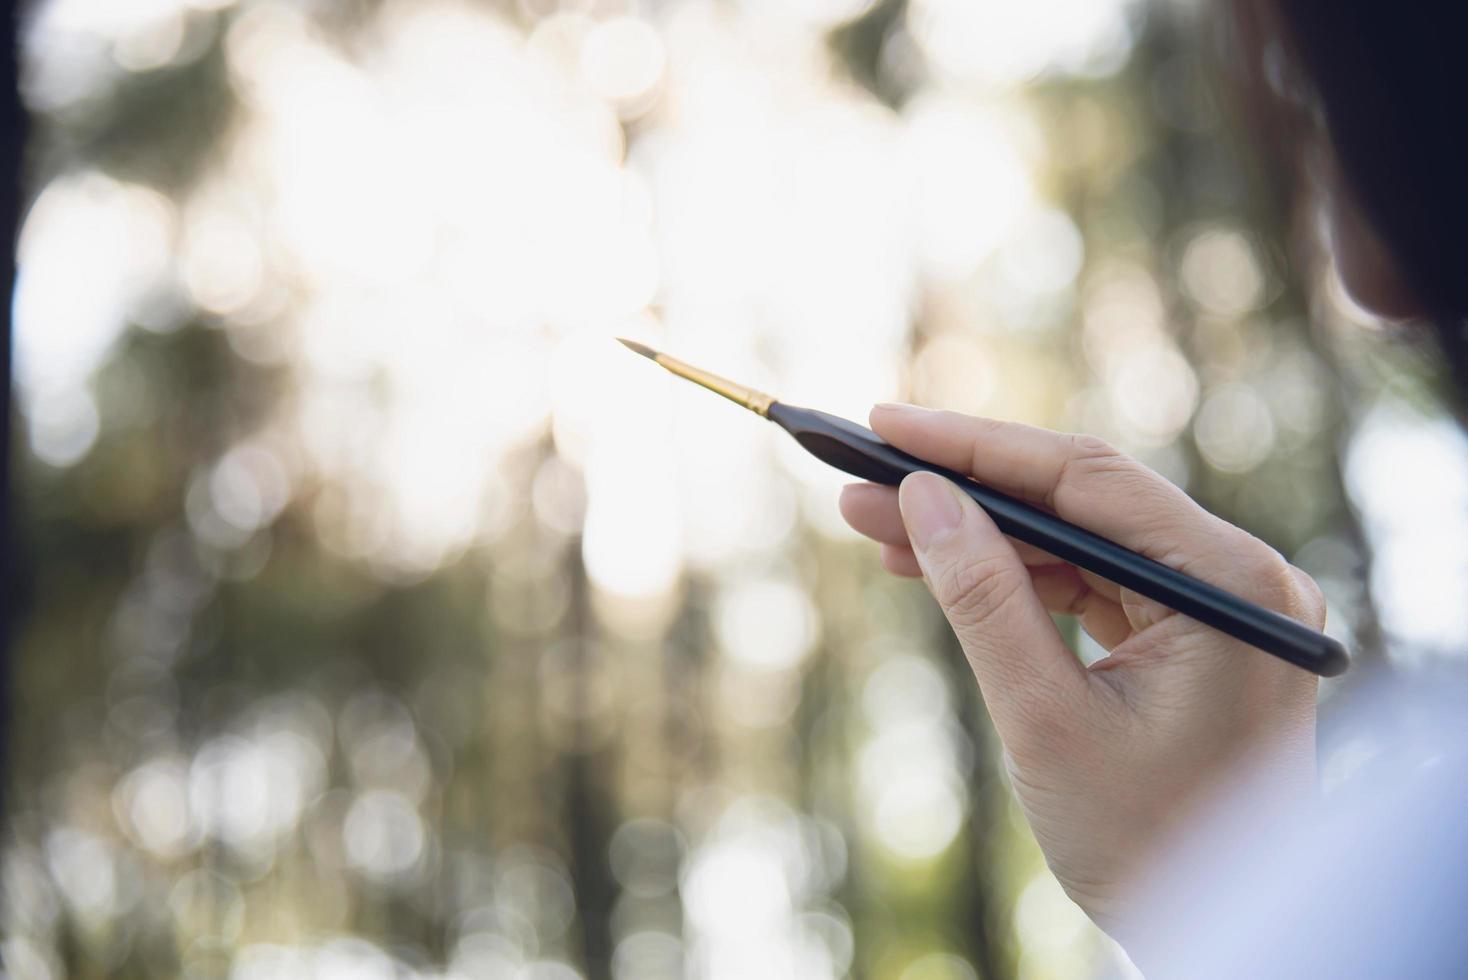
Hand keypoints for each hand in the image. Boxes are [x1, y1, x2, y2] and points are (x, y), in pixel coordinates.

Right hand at [839, 404, 1323, 937]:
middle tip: (864, 489)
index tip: (887, 428)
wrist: (1220, 933)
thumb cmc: (1147, 843)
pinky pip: (1097, 580)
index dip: (976, 446)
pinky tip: (945, 570)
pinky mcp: (1198, 633)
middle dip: (967, 495)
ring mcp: (1223, 605)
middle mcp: (1242, 578)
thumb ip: (983, 596)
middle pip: (1083, 502)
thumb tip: (924, 498)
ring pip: (1082, 539)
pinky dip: (1024, 578)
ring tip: (883, 532)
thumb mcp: (1044, 717)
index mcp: (1233, 585)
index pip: (1088, 478)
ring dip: (985, 537)